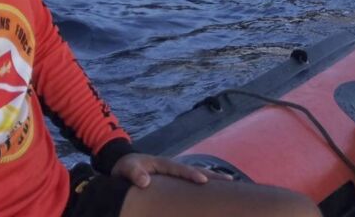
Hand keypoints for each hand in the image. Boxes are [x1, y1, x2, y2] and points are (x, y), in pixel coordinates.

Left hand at [110, 153, 231, 187]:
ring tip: (229, 183)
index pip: (181, 170)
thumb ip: (135, 173)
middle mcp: (173, 166)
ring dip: (212, 178)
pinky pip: (191, 180)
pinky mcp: (174, 179)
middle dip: (212, 175)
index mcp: (164, 164)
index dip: (192, 175)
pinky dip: (203, 182)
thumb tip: (146, 182)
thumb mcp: (126, 168)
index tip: (204, 181)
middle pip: (196, 169)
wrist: (124, 163)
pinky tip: (212, 190)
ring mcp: (175, 172)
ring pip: (197, 174)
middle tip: (230, 180)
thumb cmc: (126, 166)